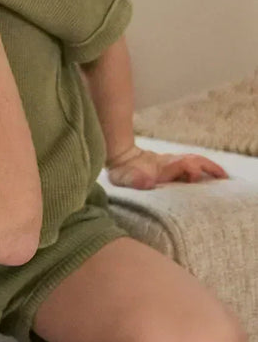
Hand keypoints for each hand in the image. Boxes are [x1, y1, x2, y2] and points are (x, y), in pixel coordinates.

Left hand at [105, 145, 228, 188]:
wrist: (118, 159)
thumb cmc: (122, 172)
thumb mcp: (123, 178)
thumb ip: (134, 180)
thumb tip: (147, 182)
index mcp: (163, 166)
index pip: (184, 164)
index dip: (192, 170)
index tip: (194, 180)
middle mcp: (170, 163)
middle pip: (194, 160)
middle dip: (210, 167)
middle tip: (224, 177)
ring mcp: (171, 163)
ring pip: (194, 160)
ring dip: (209, 167)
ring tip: (223, 177)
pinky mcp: (170, 166)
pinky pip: (190, 164)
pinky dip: (202, 168)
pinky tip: (209, 177)